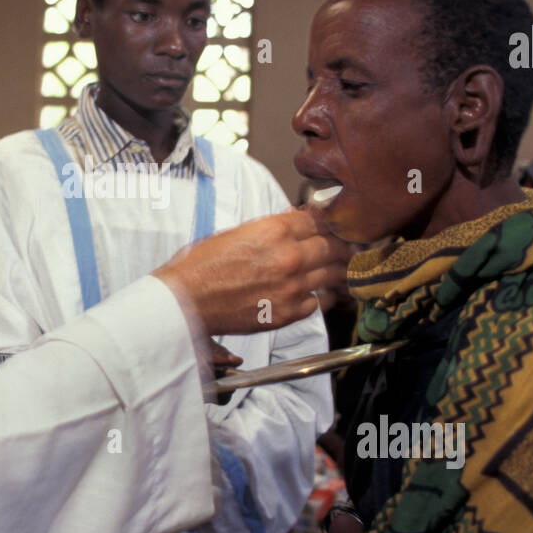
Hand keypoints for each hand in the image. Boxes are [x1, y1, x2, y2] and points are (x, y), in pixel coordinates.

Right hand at [152, 209, 339, 335]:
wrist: (186, 301)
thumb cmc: (202, 266)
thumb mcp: (235, 232)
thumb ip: (270, 227)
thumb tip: (294, 219)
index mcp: (274, 230)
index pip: (318, 220)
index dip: (326, 221)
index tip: (331, 225)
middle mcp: (289, 257)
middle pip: (332, 246)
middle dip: (340, 245)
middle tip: (346, 246)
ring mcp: (292, 287)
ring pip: (332, 274)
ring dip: (337, 270)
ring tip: (340, 268)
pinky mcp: (289, 313)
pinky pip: (319, 302)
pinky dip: (319, 296)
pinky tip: (316, 292)